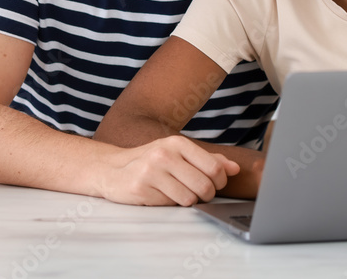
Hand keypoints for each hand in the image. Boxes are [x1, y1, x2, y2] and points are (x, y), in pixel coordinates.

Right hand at [99, 135, 239, 205]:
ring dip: (188, 201)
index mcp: (177, 143)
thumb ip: (208, 160)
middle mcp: (164, 154)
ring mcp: (151, 172)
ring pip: (189, 198)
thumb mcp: (179, 154)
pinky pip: (170, 204)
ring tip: (177, 193)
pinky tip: (161, 195)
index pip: (214, 167)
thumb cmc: (151, 162)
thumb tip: (234, 168)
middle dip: (206, 195)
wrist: (112, 169)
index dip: (219, 182)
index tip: (213, 185)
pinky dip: (171, 204)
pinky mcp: (141, 189)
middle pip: (205, 186)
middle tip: (198, 193)